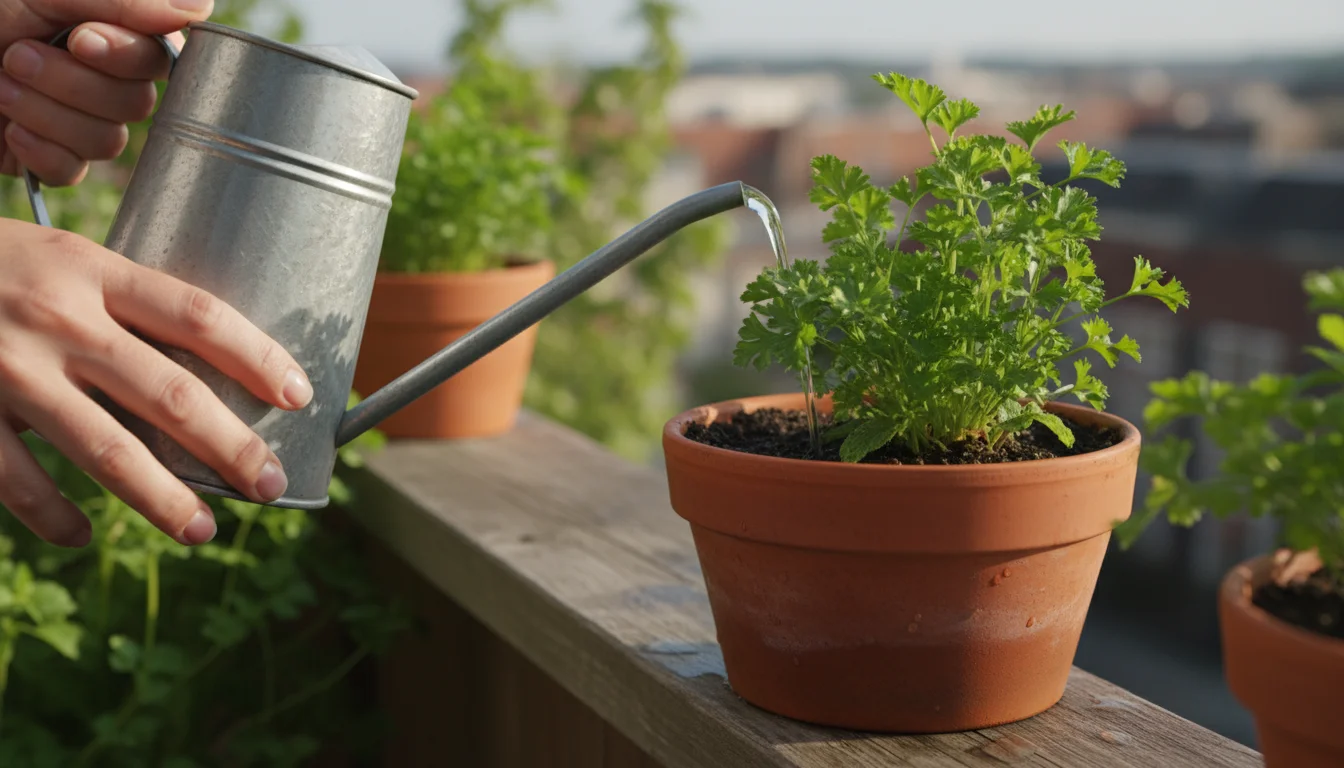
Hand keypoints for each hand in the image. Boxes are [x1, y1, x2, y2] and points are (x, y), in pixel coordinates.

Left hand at [0, 0, 213, 185]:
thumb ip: (123, 0)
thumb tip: (199, 8)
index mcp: (107, 29)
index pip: (162, 54)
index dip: (128, 55)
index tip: (82, 39)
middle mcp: (99, 75)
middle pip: (139, 103)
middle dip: (74, 84)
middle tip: (16, 56)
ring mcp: (75, 118)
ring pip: (107, 141)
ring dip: (47, 113)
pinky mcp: (47, 155)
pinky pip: (74, 170)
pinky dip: (38, 149)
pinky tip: (5, 127)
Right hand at [0, 218, 312, 546]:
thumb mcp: (56, 257)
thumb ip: (118, 301)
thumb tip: (205, 360)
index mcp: (90, 271)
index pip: (197, 314)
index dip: (257, 356)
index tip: (300, 395)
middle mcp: (57, 320)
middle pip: (170, 393)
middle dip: (232, 445)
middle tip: (269, 482)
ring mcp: (7, 371)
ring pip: (106, 451)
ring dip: (161, 499)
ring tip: (202, 529)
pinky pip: (19, 483)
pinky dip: (54, 518)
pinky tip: (81, 536)